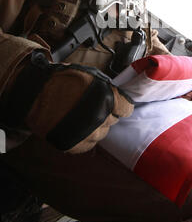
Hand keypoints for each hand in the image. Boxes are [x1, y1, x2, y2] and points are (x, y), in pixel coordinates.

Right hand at [0, 51, 133, 152]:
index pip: (126, 108)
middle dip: (105, 114)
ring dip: (95, 126)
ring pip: (101, 134)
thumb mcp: (89, 75)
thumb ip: (106, 87)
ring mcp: (87, 134)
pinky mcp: (74, 145)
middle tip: (92, 107)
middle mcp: (99, 119)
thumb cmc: (61, 80)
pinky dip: (84, 138)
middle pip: (112, 121)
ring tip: (81, 117)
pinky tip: (76, 127)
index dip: (121, 105)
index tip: (117, 105)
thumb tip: (118, 95)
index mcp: (106, 99)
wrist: (35, 93)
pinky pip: (87, 145)